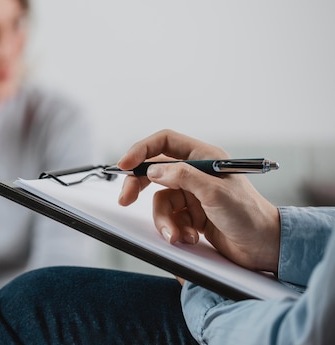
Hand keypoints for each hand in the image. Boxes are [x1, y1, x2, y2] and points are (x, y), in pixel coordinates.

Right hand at [116, 129, 280, 271]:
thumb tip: (153, 169)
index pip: (164, 142)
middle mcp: (196, 172)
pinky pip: (169, 218)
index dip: (141, 150)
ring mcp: (192, 194)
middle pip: (154, 171)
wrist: (264, 247)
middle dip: (139, 186)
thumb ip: (182, 176)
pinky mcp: (191, 215)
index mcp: (204, 157)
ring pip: (160, 201)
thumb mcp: (214, 192)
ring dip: (164, 220)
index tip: (124, 164)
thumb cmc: (249, 215)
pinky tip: (190, 238)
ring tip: (178, 236)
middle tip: (126, 200)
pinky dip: (175, 229)